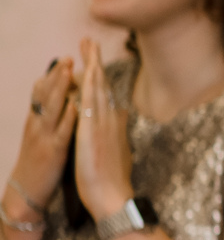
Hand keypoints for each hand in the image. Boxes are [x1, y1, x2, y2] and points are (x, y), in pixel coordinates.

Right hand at [9, 57, 77, 216]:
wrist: (26, 191)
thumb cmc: (40, 162)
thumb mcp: (42, 137)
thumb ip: (51, 119)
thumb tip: (64, 101)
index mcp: (37, 121)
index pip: (42, 93)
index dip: (53, 76)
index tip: (65, 59)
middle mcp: (38, 125)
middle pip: (46, 96)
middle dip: (57, 76)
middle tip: (68, 57)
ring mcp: (44, 138)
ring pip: (52, 109)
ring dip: (60, 89)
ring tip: (70, 72)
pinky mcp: (52, 152)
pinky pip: (60, 133)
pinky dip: (67, 118)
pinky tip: (75, 106)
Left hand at [72, 40, 133, 218]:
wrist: (113, 198)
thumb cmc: (112, 180)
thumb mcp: (118, 152)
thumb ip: (117, 134)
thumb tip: (121, 121)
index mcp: (112, 126)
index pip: (105, 95)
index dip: (100, 75)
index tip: (95, 60)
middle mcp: (110, 121)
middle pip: (102, 85)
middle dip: (95, 62)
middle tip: (90, 41)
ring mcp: (102, 126)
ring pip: (98, 89)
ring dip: (93, 66)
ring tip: (88, 47)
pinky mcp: (92, 133)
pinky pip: (90, 104)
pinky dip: (88, 87)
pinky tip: (86, 73)